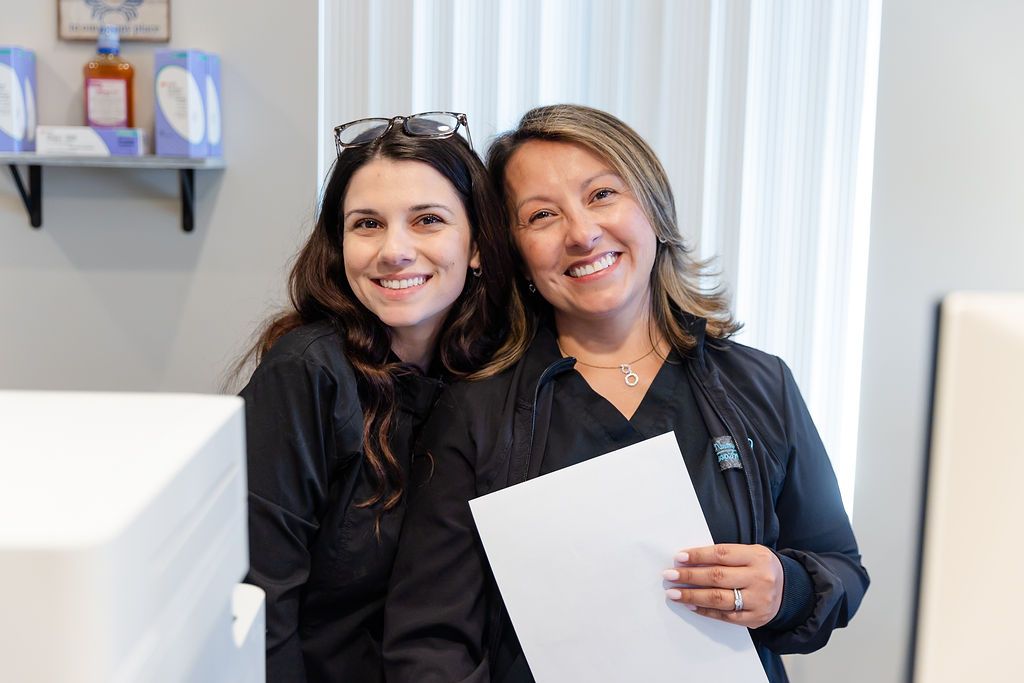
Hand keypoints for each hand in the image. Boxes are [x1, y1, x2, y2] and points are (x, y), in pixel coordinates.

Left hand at [662, 543, 782, 628]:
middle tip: (669, 575)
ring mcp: (758, 600)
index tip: (678, 558)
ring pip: (719, 599)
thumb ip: (725, 556)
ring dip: (692, 596)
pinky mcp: (755, 618)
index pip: (722, 554)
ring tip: (674, 593)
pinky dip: (705, 611)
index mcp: (757, 556)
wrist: (791, 591)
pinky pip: (725, 615)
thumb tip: (689, 560)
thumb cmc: (761, 568)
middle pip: (717, 577)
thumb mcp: (750, 553)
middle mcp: (759, 578)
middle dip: (690, 576)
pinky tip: (691, 606)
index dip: (698, 555)